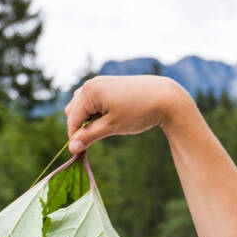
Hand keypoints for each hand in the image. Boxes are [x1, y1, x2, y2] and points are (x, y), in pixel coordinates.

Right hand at [64, 75, 191, 152]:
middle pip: (72, 112)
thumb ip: (89, 136)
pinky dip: (96, 111)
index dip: (75, 138)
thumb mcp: (111, 127)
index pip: (72, 120)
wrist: (164, 97)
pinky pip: (92, 101)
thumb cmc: (138, 112)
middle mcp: (90, 84)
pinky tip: (111, 117)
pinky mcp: (107, 85)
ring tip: (108, 125)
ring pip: (82, 106)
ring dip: (88, 119)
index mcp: (88, 92)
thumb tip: (71, 148)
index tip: (82, 153)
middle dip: (81, 127)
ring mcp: (99, 83)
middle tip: (100, 136)